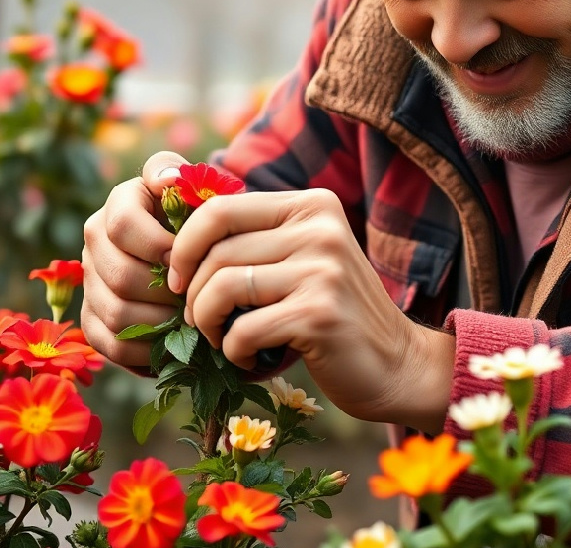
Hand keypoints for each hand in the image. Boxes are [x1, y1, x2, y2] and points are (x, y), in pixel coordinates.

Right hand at [80, 151, 186, 369]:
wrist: (199, 251)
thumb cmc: (203, 218)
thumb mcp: (197, 187)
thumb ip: (179, 174)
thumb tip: (167, 179)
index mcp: (119, 204)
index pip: (123, 225)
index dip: (159, 246)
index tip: (189, 258)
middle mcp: (96, 241)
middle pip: (120, 275)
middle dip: (164, 292)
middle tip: (197, 298)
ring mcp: (91, 281)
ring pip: (115, 313)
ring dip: (159, 323)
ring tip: (190, 322)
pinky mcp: (92, 319)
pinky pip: (110, 345)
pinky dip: (145, 353)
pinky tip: (174, 346)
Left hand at [167, 187, 455, 432]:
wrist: (397, 365)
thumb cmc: (333, 316)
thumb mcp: (301, 261)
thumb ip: (256, 242)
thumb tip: (173, 243)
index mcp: (312, 205)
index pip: (220, 208)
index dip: (184, 246)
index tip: (177, 279)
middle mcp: (320, 229)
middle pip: (216, 252)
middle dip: (192, 293)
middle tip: (199, 321)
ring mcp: (323, 270)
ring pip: (223, 288)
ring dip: (208, 323)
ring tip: (222, 340)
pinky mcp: (319, 315)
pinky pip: (243, 330)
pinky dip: (235, 353)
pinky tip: (252, 360)